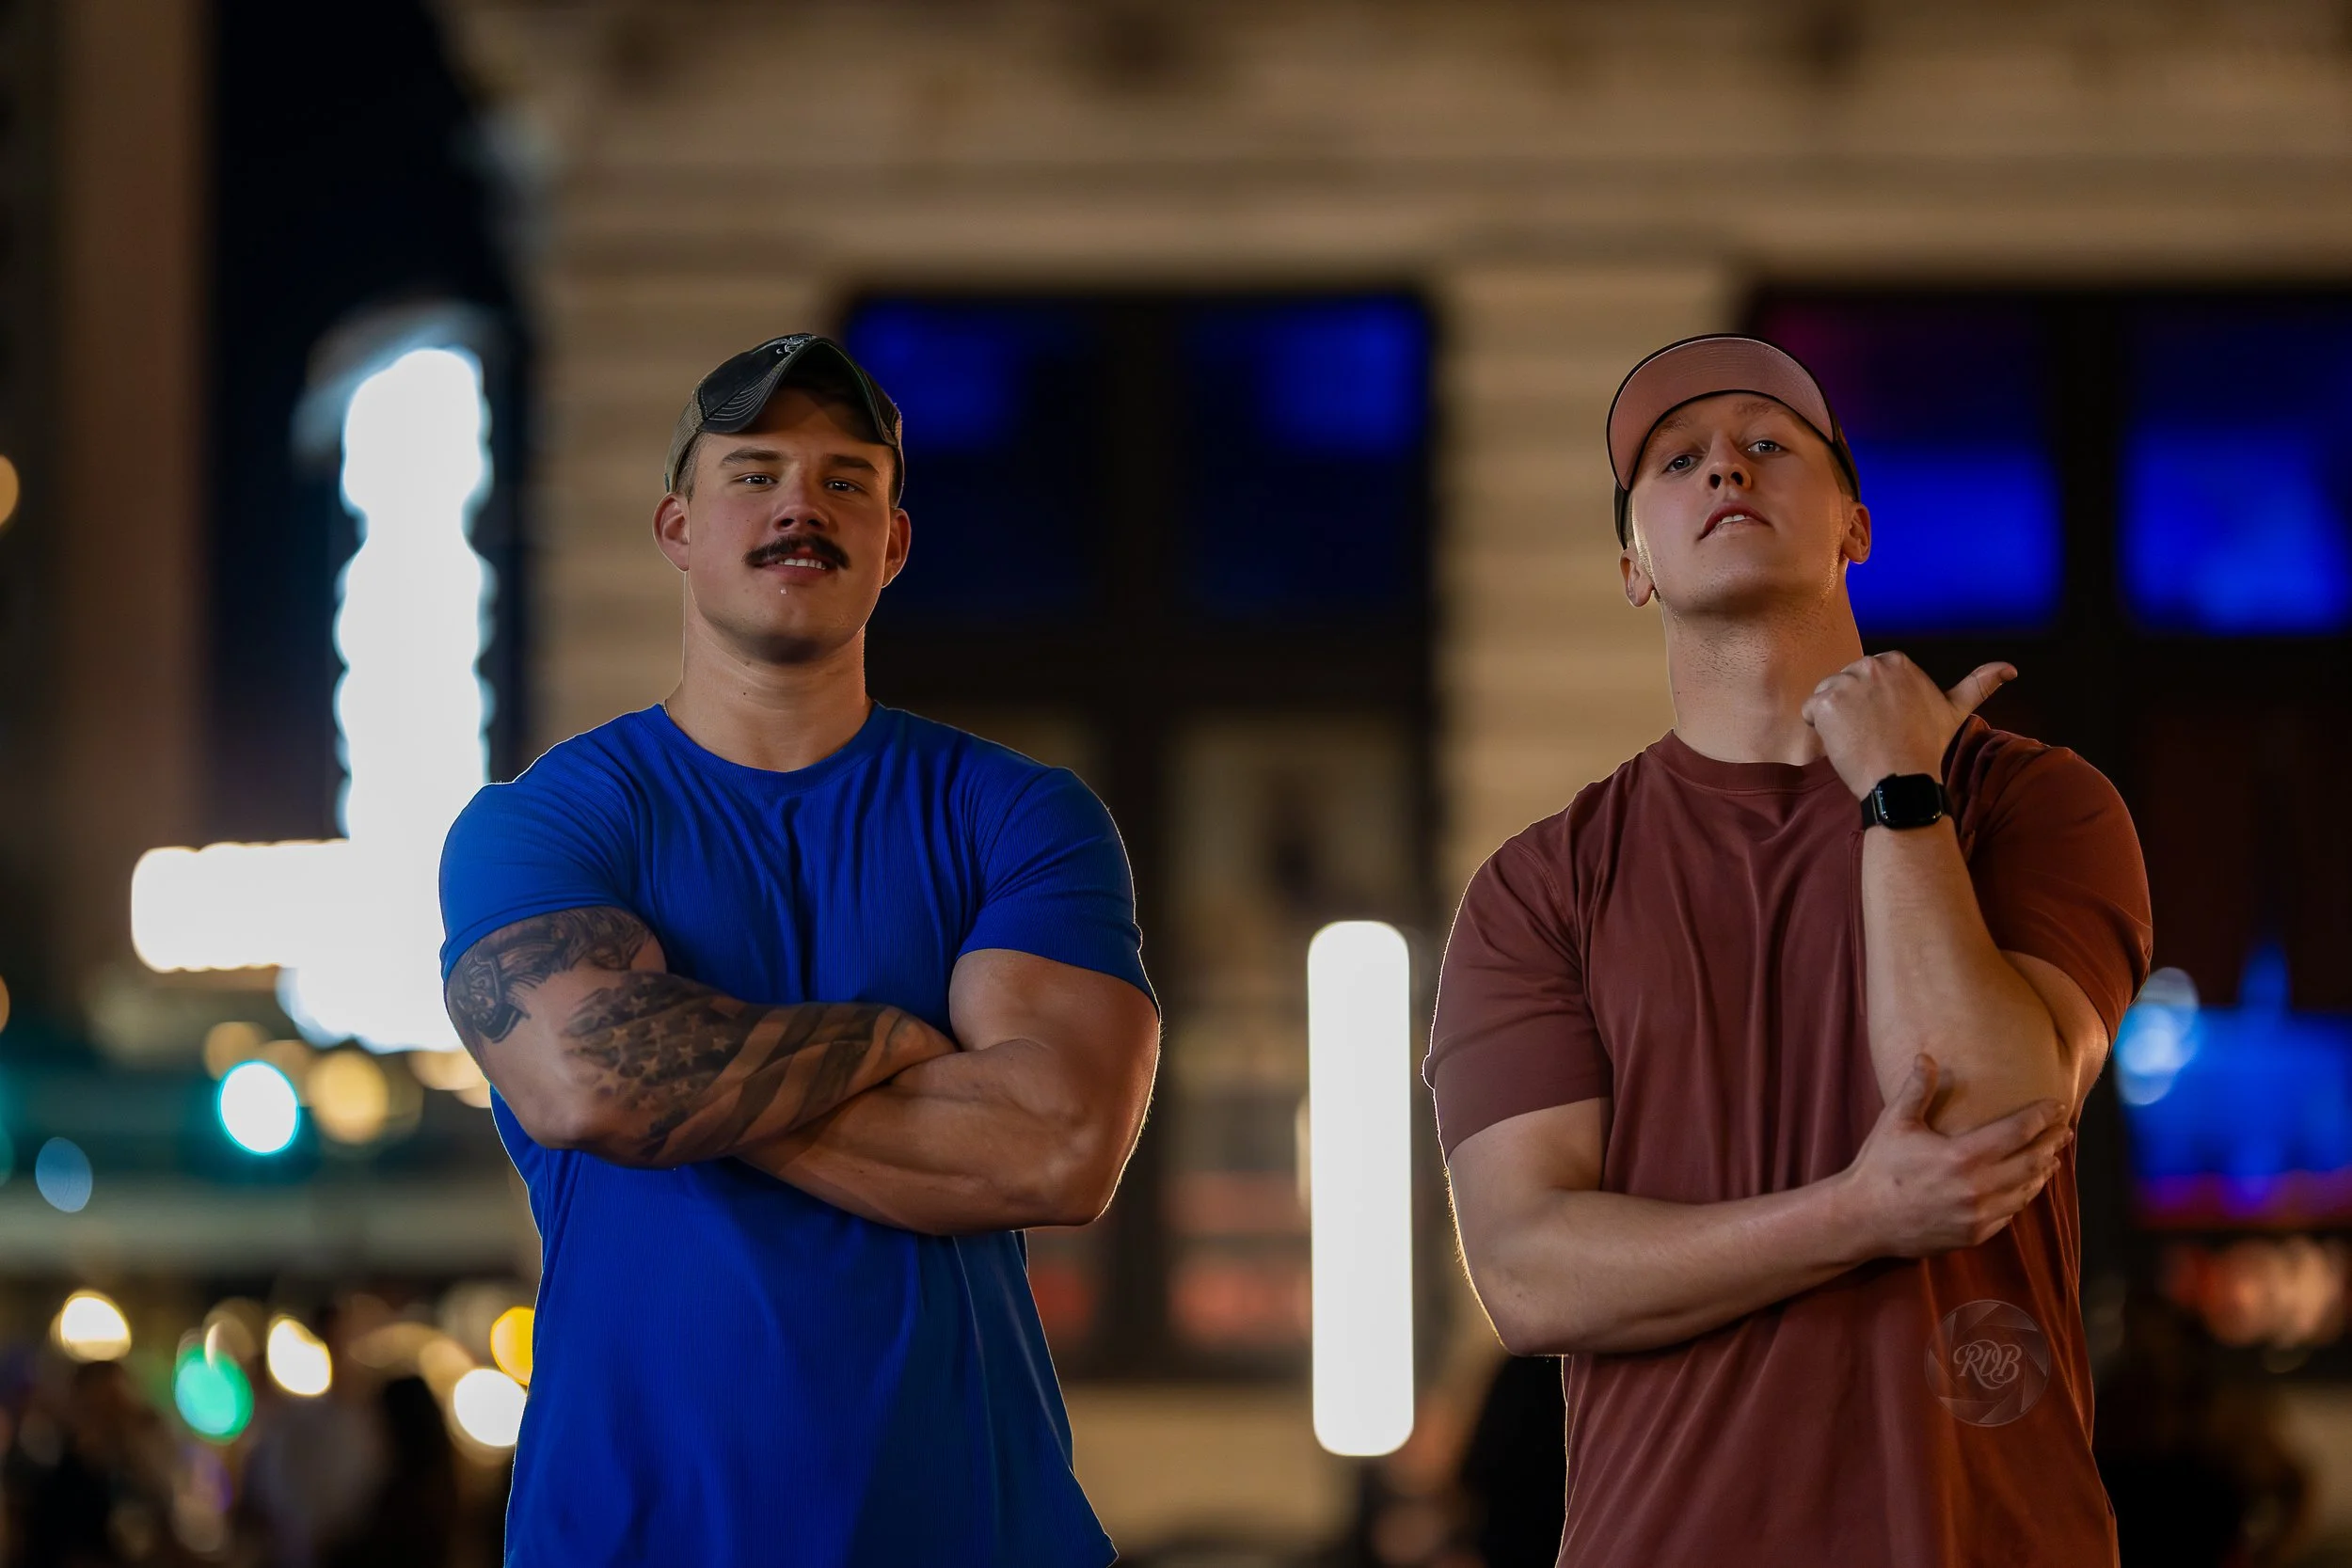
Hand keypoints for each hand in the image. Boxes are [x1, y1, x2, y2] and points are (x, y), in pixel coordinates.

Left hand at [1800, 652, 2013, 799]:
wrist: (1903, 779)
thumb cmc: (1927, 746)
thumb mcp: (1955, 710)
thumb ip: (1979, 684)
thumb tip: (2010, 668)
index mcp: (1896, 661)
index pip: (1866, 677)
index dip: (1871, 703)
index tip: (1888, 723)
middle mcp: (1871, 665)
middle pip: (1844, 683)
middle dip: (1853, 708)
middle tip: (1875, 735)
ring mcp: (1846, 681)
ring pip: (1826, 696)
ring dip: (1837, 719)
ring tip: (1862, 739)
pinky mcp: (1825, 701)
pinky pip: (1810, 711)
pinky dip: (1819, 728)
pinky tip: (1844, 742)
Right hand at [1836, 1055, 2069, 1257]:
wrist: (1863, 1219)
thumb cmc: (1878, 1167)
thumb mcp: (1895, 1123)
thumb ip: (1917, 1090)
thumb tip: (1926, 1057)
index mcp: (1962, 1156)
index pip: (2017, 1132)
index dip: (2042, 1117)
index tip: (2058, 1107)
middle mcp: (1977, 1188)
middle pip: (2030, 1162)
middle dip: (2051, 1144)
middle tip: (2064, 1131)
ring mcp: (1978, 1215)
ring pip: (2025, 1191)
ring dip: (2041, 1172)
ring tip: (2050, 1158)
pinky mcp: (1974, 1235)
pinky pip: (2009, 1214)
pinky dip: (2021, 1197)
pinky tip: (2024, 1188)